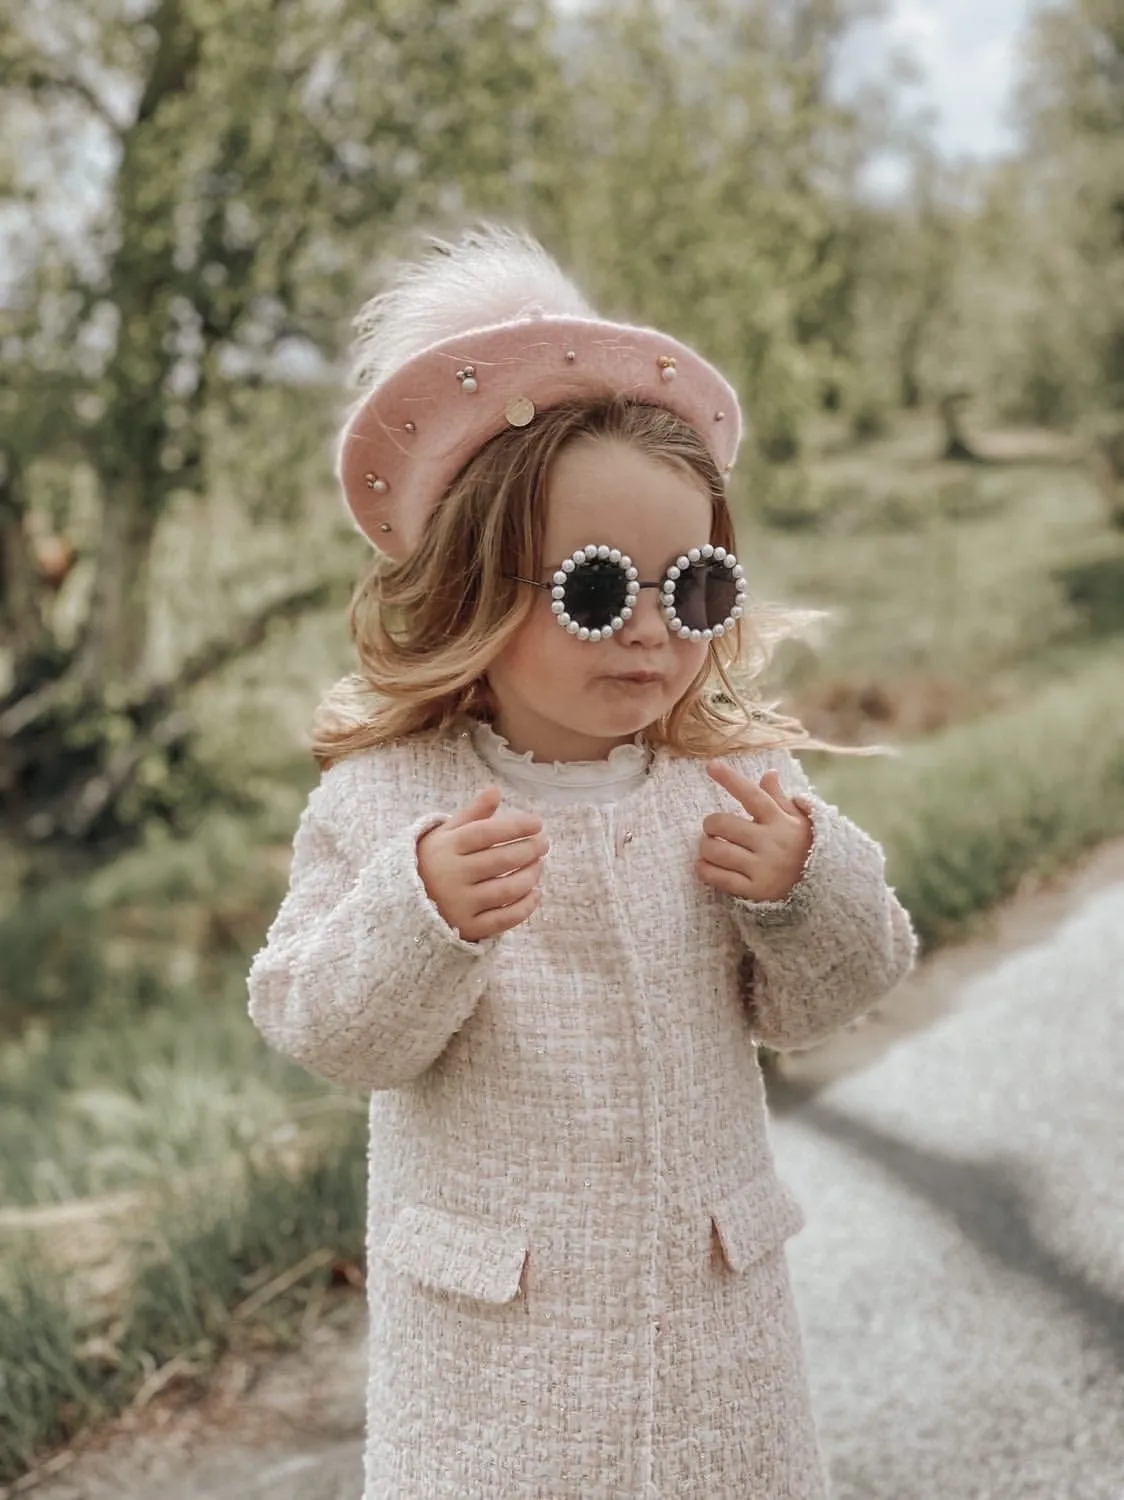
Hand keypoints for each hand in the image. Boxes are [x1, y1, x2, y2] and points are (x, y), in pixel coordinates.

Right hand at [417, 786, 547, 941]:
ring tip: (539, 865)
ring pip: (507, 890)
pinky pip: (504, 919)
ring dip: (530, 876)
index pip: (486, 833)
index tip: (537, 823)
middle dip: (529, 850)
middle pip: (500, 861)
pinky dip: (525, 906)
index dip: (515, 827)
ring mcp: (460, 904)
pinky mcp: (468, 928)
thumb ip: (472, 814)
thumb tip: (495, 790)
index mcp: (446, 848)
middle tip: (544, 843)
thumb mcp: (445, 834)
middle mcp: (452, 876)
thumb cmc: (434, 861)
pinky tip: (535, 893)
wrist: (403, 903)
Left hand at [698, 761, 813, 902]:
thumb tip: (768, 773)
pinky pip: (719, 878)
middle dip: (710, 823)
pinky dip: (705, 870)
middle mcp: (771, 843)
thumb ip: (779, 798)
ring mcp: (763, 868)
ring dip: (706, 847)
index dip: (730, 779)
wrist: (826, 887)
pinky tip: (705, 865)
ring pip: (717, 852)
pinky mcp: (755, 890)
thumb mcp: (800, 820)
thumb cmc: (807, 847)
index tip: (711, 765)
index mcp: (780, 821)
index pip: (752, 795)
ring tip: (710, 846)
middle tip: (712, 827)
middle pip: (724, 824)